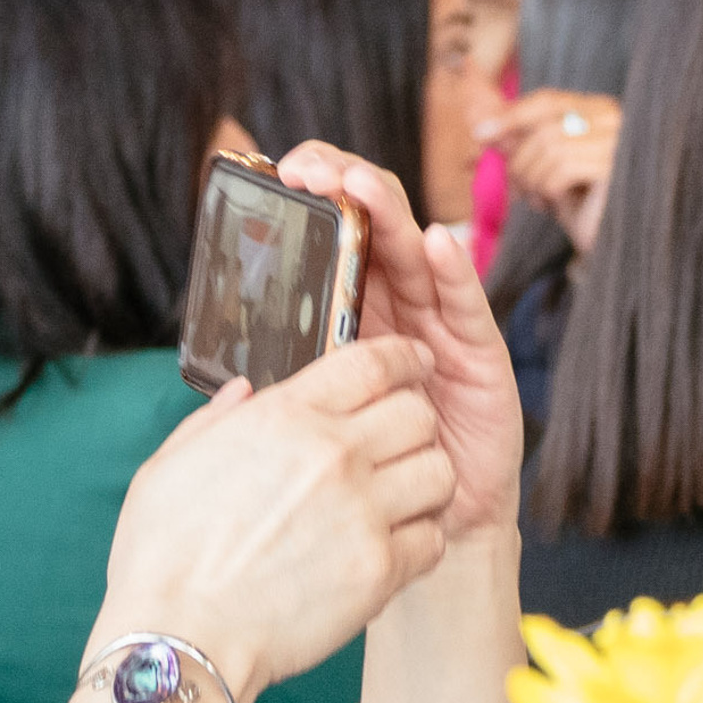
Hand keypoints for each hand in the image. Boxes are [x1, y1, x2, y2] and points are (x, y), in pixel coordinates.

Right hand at [98, 337, 452, 702]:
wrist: (177, 639)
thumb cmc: (161, 560)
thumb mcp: (167, 467)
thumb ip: (213, 421)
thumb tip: (243, 393)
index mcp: (282, 418)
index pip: (374, 361)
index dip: (403, 359)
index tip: (412, 366)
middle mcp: (332, 455)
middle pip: (419, 412)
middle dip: (415, 424)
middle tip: (401, 445)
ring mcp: (361, 512)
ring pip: (440, 472)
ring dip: (424, 483)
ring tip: (402, 501)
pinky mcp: (378, 570)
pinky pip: (434, 539)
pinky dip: (419, 543)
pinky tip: (392, 551)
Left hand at [277, 139, 524, 546]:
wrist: (428, 533)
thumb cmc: (363, 477)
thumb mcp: (311, 424)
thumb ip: (283, 390)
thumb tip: (224, 377)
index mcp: (351, 315)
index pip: (333, 238)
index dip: (312, 201)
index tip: (275, 176)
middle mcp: (398, 308)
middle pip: (374, 228)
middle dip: (343, 187)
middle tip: (306, 169)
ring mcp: (440, 326)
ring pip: (415, 253)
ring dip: (387, 212)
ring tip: (357, 185)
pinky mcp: (478, 355)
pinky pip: (464, 305)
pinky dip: (453, 270)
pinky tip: (437, 241)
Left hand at [482, 91, 621, 251]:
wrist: (607, 244)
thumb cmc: (576, 205)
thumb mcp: (543, 168)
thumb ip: (518, 143)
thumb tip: (482, 127)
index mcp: (598, 111)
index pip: (547, 100)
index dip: (511, 116)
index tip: (479, 134)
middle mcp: (614, 119)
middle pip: (544, 124)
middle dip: (520, 159)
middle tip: (518, 189)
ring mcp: (618, 141)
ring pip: (549, 146)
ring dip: (532, 179)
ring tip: (539, 201)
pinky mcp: (615, 167)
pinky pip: (562, 168)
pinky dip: (547, 190)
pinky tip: (552, 206)